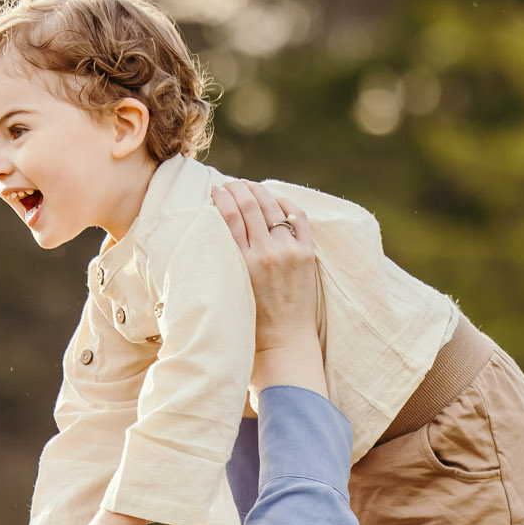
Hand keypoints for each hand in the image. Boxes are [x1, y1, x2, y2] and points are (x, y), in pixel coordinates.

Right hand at [210, 179, 325, 397]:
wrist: (285, 341)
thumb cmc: (252, 321)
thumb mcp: (232, 288)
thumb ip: (227, 260)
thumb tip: (218, 230)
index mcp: (244, 263)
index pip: (229, 216)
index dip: (222, 197)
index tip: (216, 190)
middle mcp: (267, 253)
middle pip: (250, 206)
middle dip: (238, 188)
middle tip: (230, 183)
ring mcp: (290, 251)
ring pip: (272, 207)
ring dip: (259, 192)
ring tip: (249, 186)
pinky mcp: (307, 254)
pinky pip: (298, 217)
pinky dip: (286, 203)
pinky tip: (276, 199)